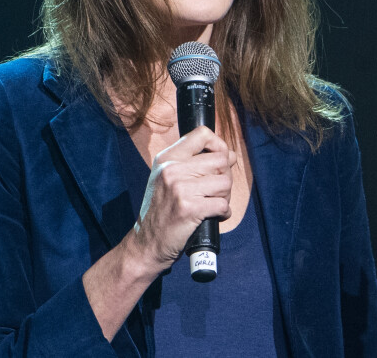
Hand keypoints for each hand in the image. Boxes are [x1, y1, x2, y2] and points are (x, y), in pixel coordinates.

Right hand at [131, 126, 235, 273]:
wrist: (146, 242)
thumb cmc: (162, 209)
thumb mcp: (166, 177)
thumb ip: (192, 162)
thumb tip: (229, 154)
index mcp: (167, 157)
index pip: (202, 133)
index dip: (219, 145)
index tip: (220, 161)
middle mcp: (172, 168)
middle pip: (221, 160)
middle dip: (225, 177)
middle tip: (216, 190)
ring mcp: (180, 188)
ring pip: (225, 182)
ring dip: (225, 196)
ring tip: (213, 203)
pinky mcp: (189, 208)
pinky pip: (222, 204)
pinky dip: (224, 212)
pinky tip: (214, 216)